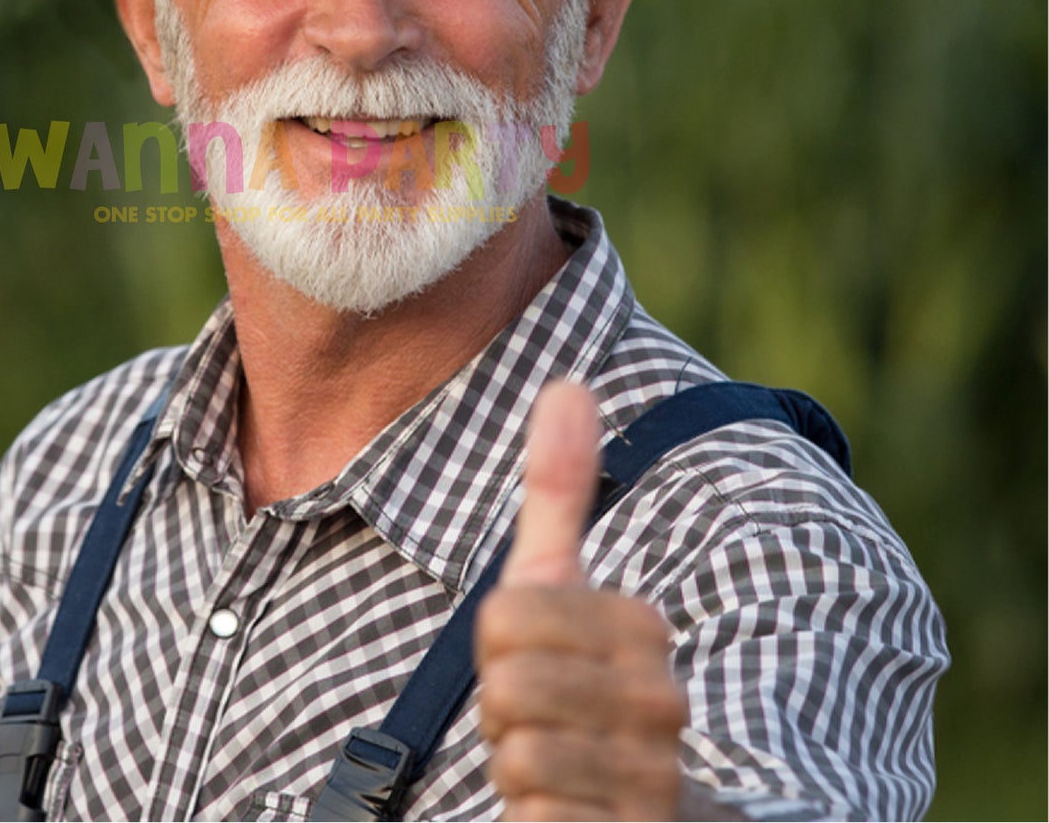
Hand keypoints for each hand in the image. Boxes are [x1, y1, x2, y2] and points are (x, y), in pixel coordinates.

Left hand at [476, 382, 687, 820]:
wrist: (632, 810)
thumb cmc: (576, 683)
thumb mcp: (557, 585)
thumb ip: (561, 488)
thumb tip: (568, 381)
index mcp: (645, 632)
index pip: (506, 617)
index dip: (497, 643)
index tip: (535, 655)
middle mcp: (664, 708)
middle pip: (508, 686)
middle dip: (503, 707)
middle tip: (539, 714)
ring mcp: (654, 784)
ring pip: (519, 757)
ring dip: (517, 766)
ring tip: (556, 761)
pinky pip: (538, 818)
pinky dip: (534, 817)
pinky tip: (568, 810)